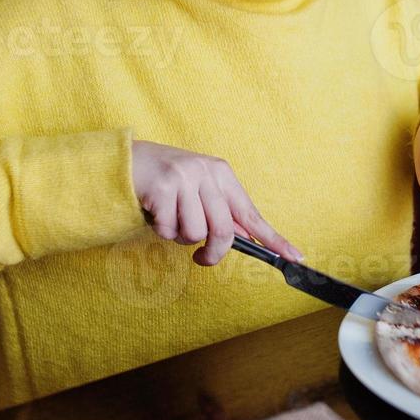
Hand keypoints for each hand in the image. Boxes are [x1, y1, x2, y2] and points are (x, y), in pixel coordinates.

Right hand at [131, 139, 303, 265]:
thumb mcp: (197, 188)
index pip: (251, 213)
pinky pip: (170, 231)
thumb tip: (248, 239)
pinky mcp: (162, 187)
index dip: (273, 238)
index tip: (295, 257)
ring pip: (195, 234)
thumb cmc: (164, 180)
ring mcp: (184, 178)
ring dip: (181, 237)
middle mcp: (206, 172)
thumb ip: (220, 211)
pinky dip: (162, 231)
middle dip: (213, 253)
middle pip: (224, 231)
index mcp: (221, 173)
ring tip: (170, 218)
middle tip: (201, 259)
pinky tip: (155, 212)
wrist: (124, 161)